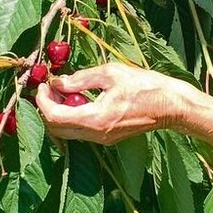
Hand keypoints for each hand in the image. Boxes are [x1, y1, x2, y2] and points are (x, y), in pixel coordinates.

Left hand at [34, 62, 188, 144]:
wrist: (170, 105)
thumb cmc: (145, 86)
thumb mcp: (111, 73)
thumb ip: (80, 79)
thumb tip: (58, 82)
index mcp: (95, 118)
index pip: (54, 116)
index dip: (42, 100)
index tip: (43, 85)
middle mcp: (96, 134)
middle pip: (56, 129)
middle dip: (46, 108)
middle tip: (49, 88)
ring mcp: (102, 139)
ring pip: (67, 132)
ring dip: (59, 113)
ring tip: (63, 91)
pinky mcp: (108, 138)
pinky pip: (80, 131)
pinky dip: (72, 117)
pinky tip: (79, 99)